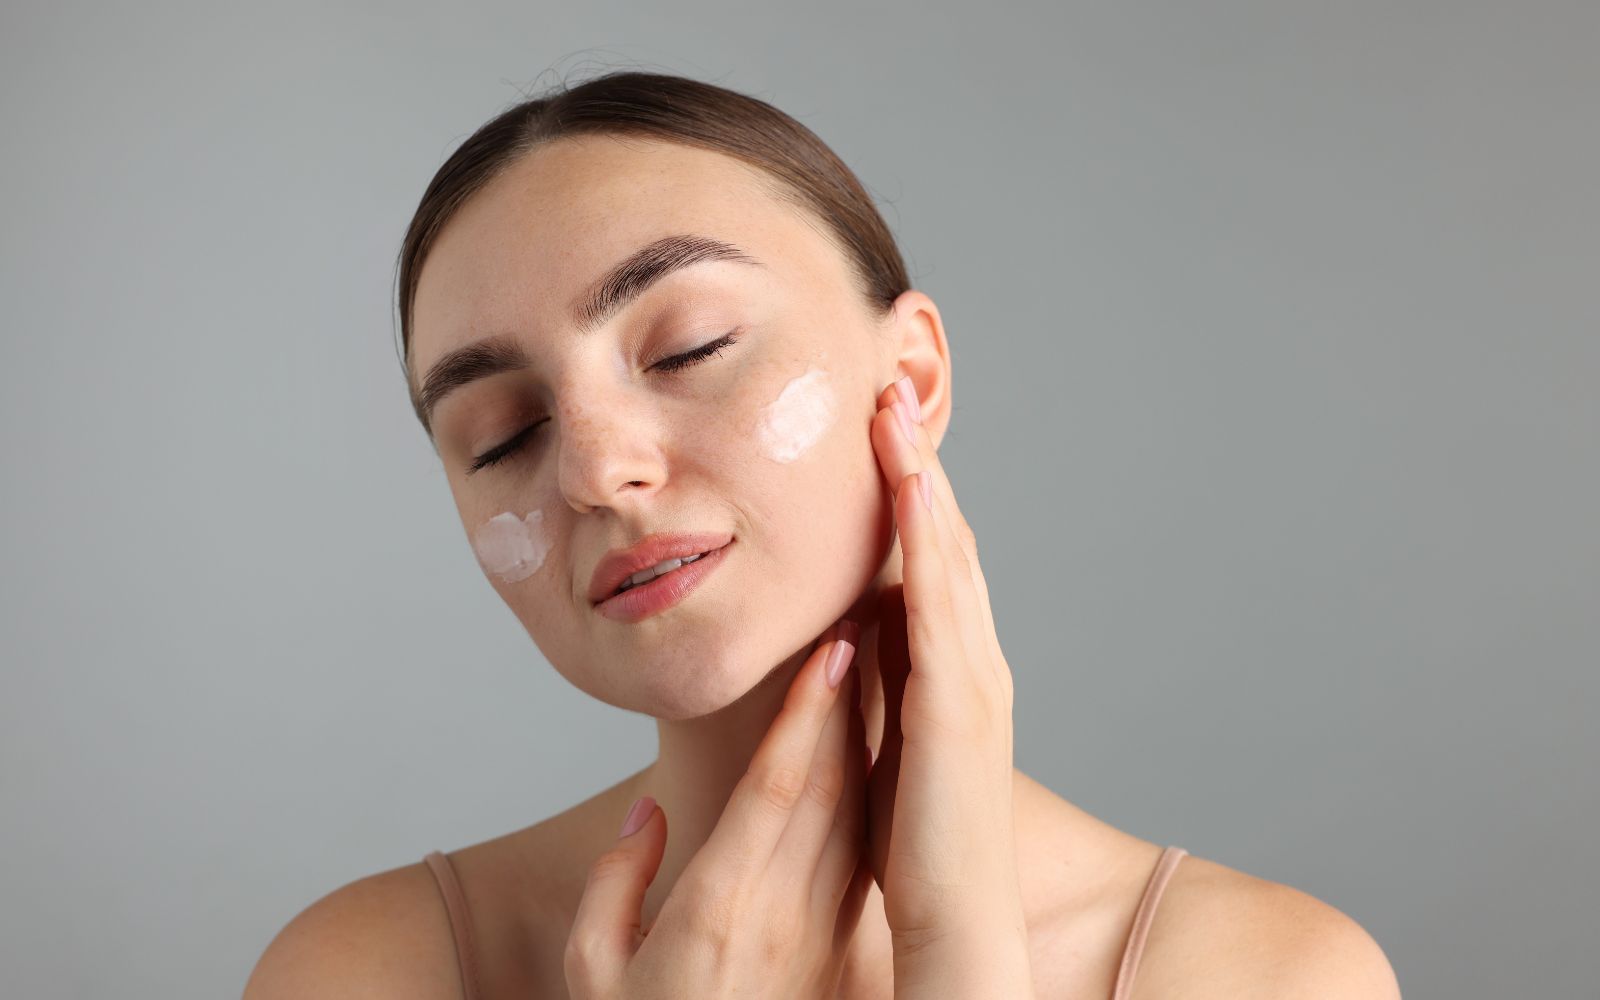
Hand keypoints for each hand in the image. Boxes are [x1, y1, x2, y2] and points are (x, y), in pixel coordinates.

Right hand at [564, 618, 872, 999]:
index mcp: (719, 906)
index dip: (809, 717)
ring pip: (858, 813)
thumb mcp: (591, 973)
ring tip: (884, 661)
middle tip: (869, 616)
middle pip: (831, 786)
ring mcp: (819, 930)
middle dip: (854, 698)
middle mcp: (782, 912)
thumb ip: (613, 884)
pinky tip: (883, 748)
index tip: (833, 650)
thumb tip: (647, 811)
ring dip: (874, 735)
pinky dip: (878, 791)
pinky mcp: (838, 945)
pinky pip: (864, 852)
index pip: (776, 792)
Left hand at [864, 375, 1034, 996]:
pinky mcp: (958, 704)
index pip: (930, 561)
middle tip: (888, 389)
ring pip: (949, 554)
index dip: (909, 491)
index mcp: (952, 667)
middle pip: (946, 538)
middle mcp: (973, 657)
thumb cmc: (912, 841)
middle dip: (917, 462)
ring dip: (921, 478)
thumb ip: (874, 683)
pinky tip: (910, 490)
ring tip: (892, 411)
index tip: (877, 432)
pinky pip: (941, 604)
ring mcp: (973, 676)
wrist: (953, 918)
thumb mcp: (885, 739)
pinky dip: (928, 542)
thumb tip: (841, 633)